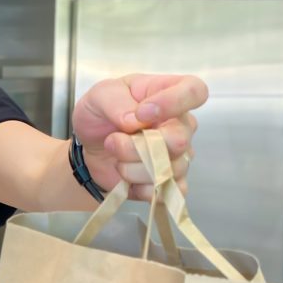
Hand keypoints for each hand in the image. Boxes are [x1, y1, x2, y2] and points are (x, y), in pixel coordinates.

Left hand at [71, 74, 207, 200]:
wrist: (88, 148)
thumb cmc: (100, 114)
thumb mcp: (99, 96)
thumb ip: (117, 103)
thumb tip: (136, 120)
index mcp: (169, 93)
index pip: (195, 91)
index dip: (173, 103)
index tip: (141, 113)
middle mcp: (181, 124)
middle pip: (178, 140)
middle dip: (135, 146)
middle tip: (112, 141)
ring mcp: (178, 154)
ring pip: (165, 169)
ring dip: (130, 167)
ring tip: (116, 158)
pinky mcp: (169, 180)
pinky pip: (164, 191)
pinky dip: (138, 187)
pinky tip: (126, 177)